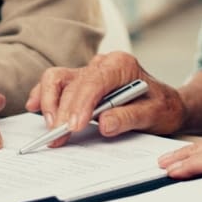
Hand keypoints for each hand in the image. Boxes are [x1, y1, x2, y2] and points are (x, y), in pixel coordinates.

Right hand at [25, 52, 184, 145]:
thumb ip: (130, 118)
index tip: (74, 126)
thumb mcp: (154, 115)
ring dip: (49, 103)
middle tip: (58, 137)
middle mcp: (102, 63)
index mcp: (121, 64)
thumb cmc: (162, 107)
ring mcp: (89, 71)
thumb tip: (104, 124)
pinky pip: (56, 84)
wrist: (167, 104)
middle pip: (72, 83)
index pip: (94, 81)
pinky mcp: (80, 82)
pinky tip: (34, 108)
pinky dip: (43, 95)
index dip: (80, 103)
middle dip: (63, 111)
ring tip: (50, 129)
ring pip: (58, 79)